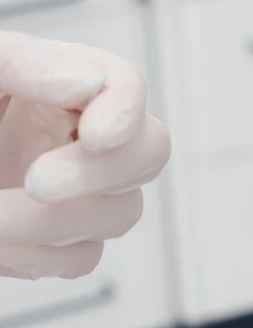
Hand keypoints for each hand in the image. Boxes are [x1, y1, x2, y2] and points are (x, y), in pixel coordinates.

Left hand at [0, 31, 170, 278]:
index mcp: (57, 82)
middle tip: (36, 183)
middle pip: (147, 154)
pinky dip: (36, 257)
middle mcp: (74, 135)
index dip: (126, 110)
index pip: (125, 84)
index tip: (94, 134)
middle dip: (96, 174)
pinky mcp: (50, 241)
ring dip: (52, 225)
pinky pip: (77, 260)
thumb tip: (90, 84)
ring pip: (117, 215)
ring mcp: (70, 191)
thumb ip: (30, 67)